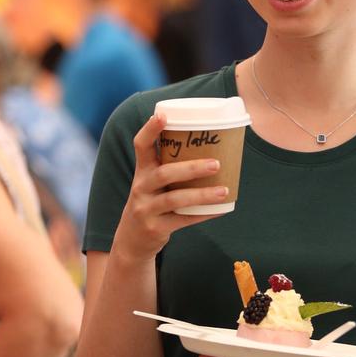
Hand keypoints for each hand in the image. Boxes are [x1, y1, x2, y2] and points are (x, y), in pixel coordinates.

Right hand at [113, 113, 228, 263]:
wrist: (132, 241)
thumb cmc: (151, 203)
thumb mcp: (152, 183)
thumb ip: (171, 167)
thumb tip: (213, 149)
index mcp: (142, 171)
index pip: (140, 145)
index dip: (150, 129)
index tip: (163, 115)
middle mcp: (140, 188)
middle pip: (164, 174)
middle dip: (191, 168)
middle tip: (216, 164)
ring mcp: (145, 209)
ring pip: (175, 199)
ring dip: (201, 195)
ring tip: (223, 190)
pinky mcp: (155, 228)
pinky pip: (182, 220)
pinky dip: (203, 215)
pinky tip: (220, 210)